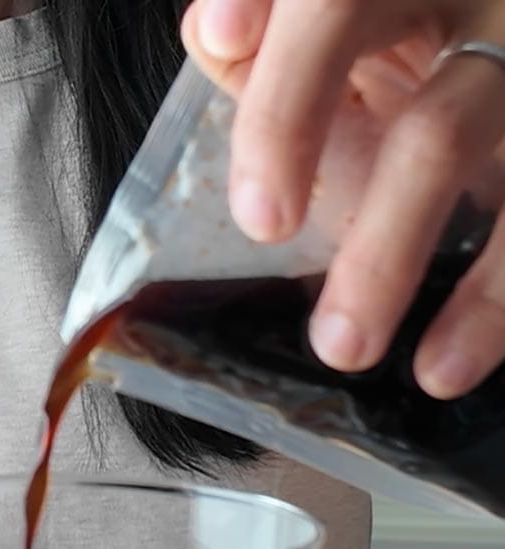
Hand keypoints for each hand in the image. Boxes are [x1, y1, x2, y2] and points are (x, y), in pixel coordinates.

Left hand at [183, 0, 504, 398]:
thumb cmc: (425, 63)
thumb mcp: (361, 45)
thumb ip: (283, 42)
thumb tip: (216, 36)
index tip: (223, 41)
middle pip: (348, 8)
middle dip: (285, 116)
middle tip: (262, 225)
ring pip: (440, 134)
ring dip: (382, 252)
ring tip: (344, 347)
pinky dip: (488, 307)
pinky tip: (442, 367)